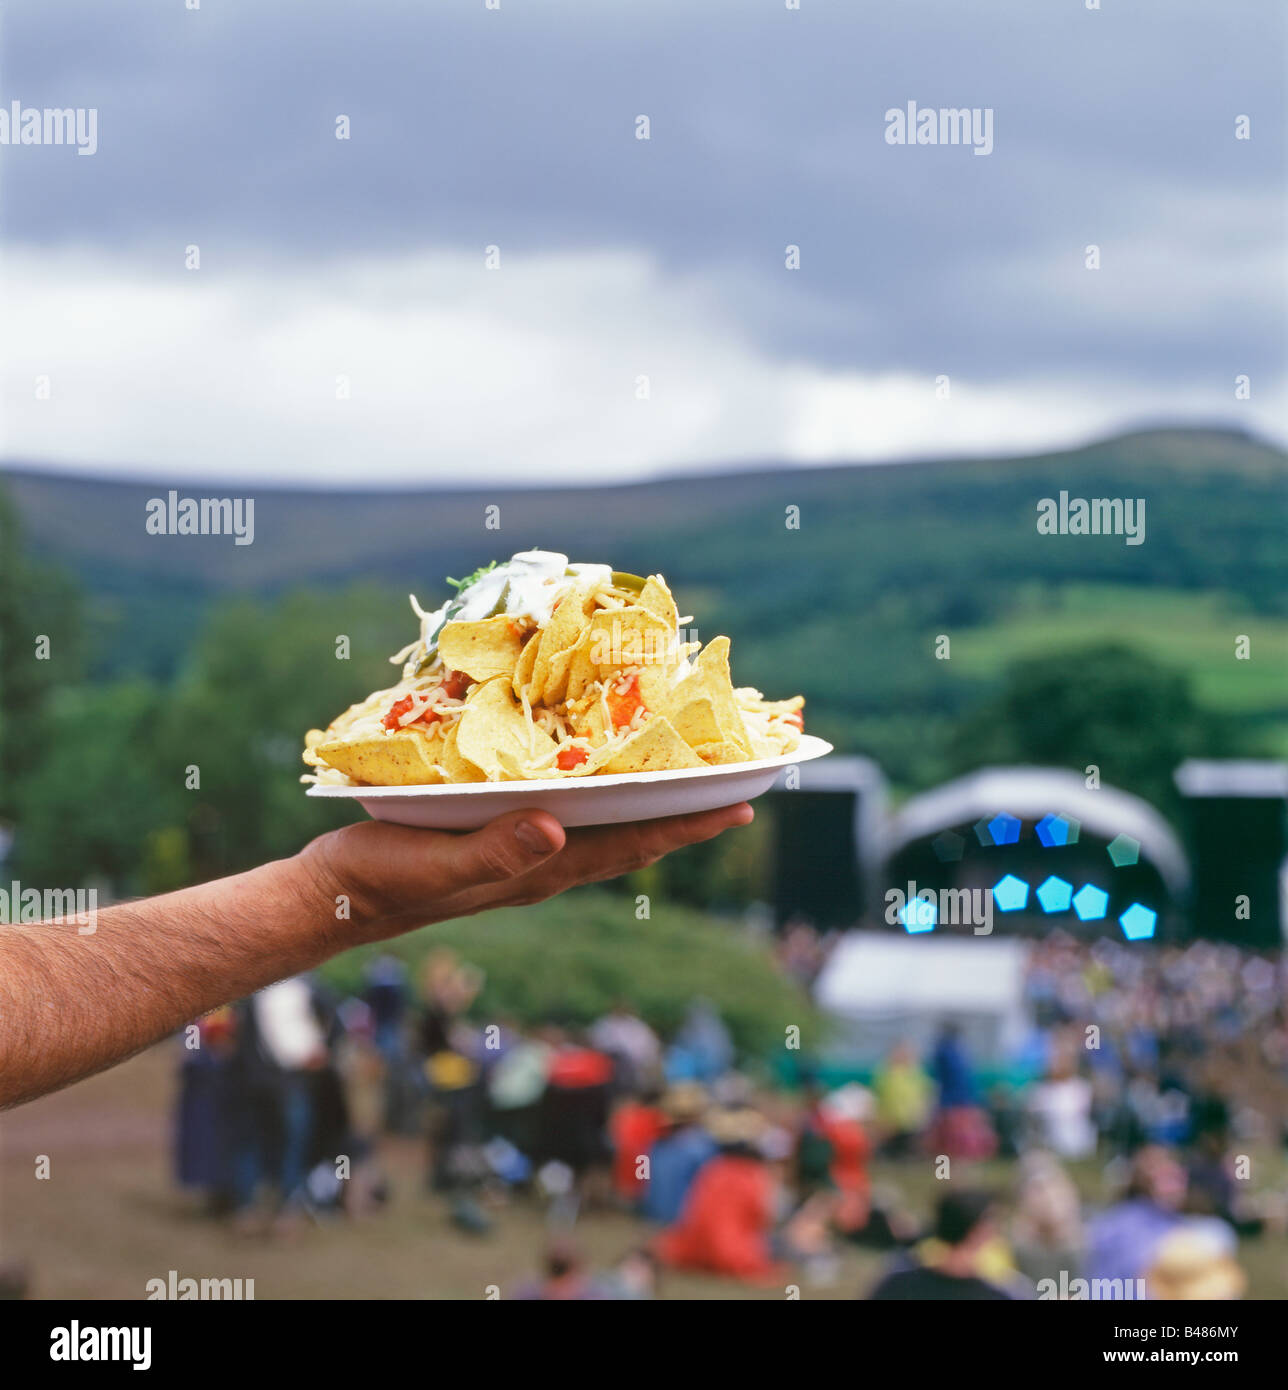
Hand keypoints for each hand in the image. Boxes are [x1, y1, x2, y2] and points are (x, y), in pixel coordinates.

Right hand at [296, 802, 753, 944]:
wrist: (334, 900)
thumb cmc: (381, 880)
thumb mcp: (435, 862)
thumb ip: (493, 851)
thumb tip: (557, 831)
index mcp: (540, 868)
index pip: (633, 844)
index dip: (689, 824)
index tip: (743, 803)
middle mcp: (543, 862)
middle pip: (634, 836)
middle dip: (686, 813)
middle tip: (735, 781)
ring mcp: (522, 853)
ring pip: (606, 826)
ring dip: (650, 802)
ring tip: (686, 773)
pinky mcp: (496, 837)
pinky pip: (569, 815)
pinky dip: (600, 794)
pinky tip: (595, 773)